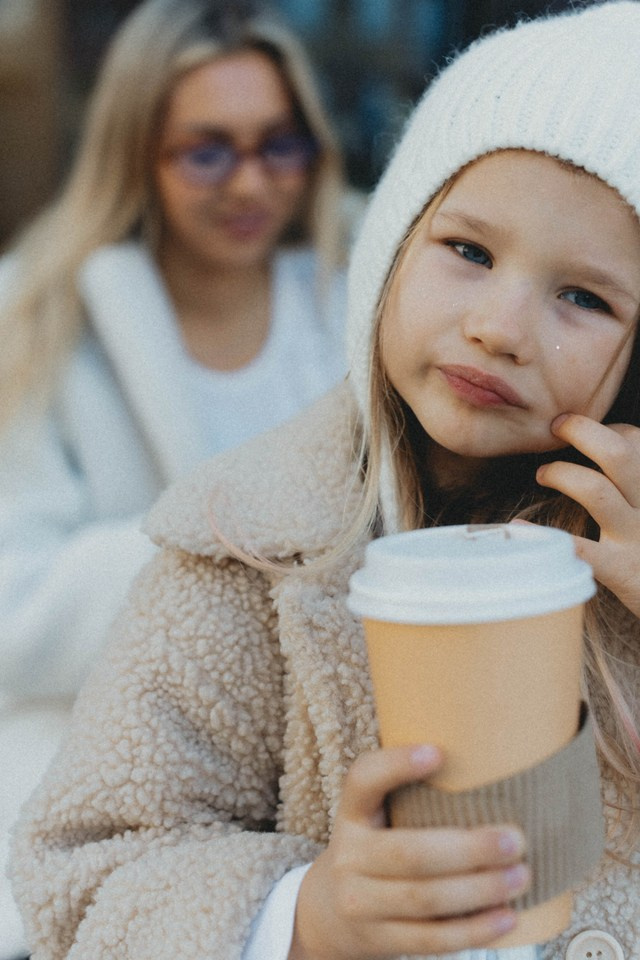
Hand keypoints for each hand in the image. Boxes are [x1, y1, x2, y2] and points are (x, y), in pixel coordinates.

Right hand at [289, 745, 528, 959]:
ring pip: (424, 899)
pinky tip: (506, 918)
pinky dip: (473, 931)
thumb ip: (411, 796)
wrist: (329, 913)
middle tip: (515, 839)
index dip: (395, 765)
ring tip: (520, 876)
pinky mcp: (378, 939)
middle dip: (468, 848)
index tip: (438, 753)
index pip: (362, 780)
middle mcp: (349, 856)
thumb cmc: (373, 850)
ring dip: (479, 890)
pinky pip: (431, 939)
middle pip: (409, 853)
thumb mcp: (374, 818)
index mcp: (351, 813)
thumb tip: (489, 765)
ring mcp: (359, 903)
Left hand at [536, 413, 639, 616]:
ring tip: (543, 474)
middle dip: (581, 431)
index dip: (603, 429)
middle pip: (619, 453)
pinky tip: (517, 528)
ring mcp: (636, 536)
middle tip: (556, 427)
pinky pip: (581, 549)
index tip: (580, 435)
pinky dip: (542, 536)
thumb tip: (603, 442)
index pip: (633, 439)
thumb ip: (628, 479)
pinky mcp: (621, 569)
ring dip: (562, 474)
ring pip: (597, 492)